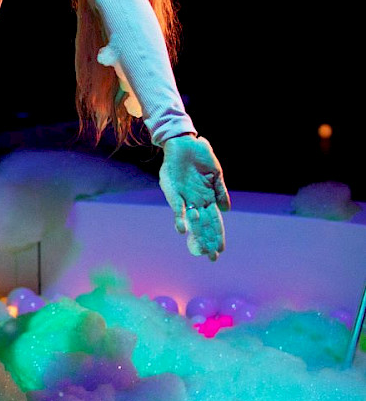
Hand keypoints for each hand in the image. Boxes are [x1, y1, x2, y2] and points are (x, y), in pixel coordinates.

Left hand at [159, 135, 229, 259]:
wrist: (184, 143)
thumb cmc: (201, 157)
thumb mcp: (215, 174)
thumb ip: (220, 191)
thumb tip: (227, 209)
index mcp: (207, 198)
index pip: (214, 221)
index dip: (217, 235)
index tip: (220, 250)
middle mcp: (196, 201)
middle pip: (203, 225)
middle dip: (207, 241)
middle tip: (210, 257)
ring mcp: (184, 197)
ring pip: (191, 220)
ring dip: (195, 234)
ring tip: (198, 249)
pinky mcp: (173, 191)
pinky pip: (177, 207)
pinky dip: (179, 218)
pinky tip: (182, 230)